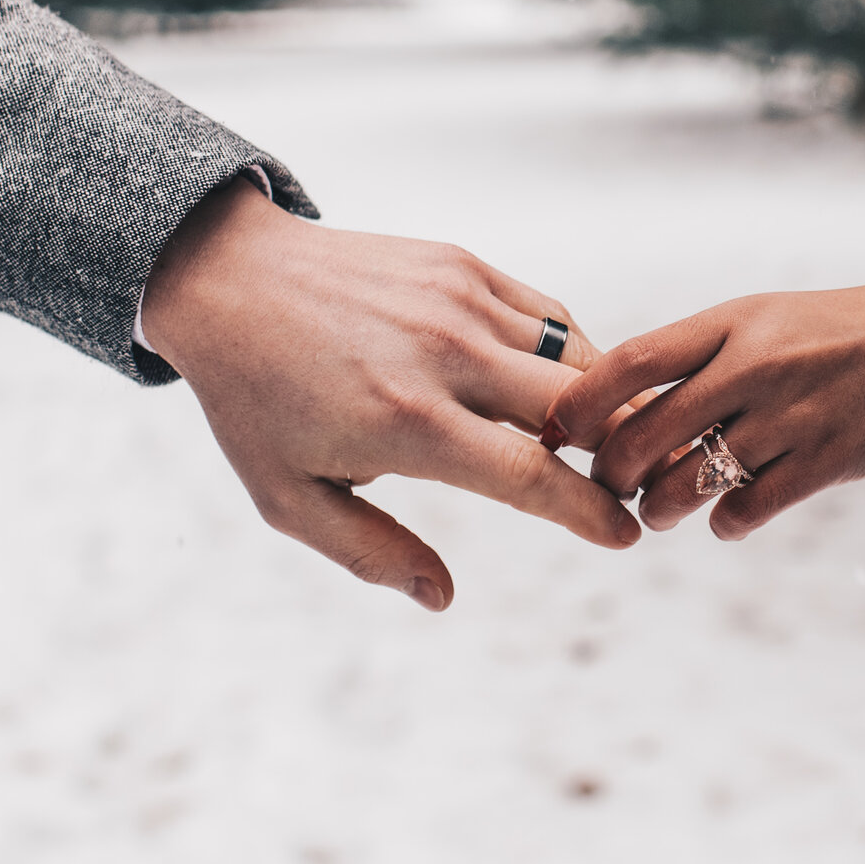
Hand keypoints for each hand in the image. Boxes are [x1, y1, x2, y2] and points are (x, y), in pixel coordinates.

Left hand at [140, 179, 640, 610]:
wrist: (229, 279)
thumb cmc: (258, 400)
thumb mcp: (290, 497)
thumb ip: (370, 551)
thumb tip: (441, 597)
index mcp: (409, 423)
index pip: (532, 475)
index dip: (590, 513)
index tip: (625, 535)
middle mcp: (447, 356)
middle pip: (579, 411)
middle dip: (621, 456)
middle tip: (634, 488)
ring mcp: (460, 302)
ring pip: (575, 358)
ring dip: (603, 406)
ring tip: (610, 446)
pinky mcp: (463, 266)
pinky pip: (546, 318)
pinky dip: (570, 356)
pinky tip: (566, 389)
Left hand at [547, 276, 864, 539]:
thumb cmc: (849, 330)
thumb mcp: (772, 320)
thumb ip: (706, 357)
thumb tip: (629, 407)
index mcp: (735, 321)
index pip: (631, 361)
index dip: (581, 405)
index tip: (561, 432)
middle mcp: (758, 364)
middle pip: (645, 433)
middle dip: (613, 473)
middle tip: (611, 486)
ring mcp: (795, 414)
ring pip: (689, 481)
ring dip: (661, 508)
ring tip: (662, 510)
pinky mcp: (832, 459)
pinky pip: (748, 509)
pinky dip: (725, 524)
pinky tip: (727, 520)